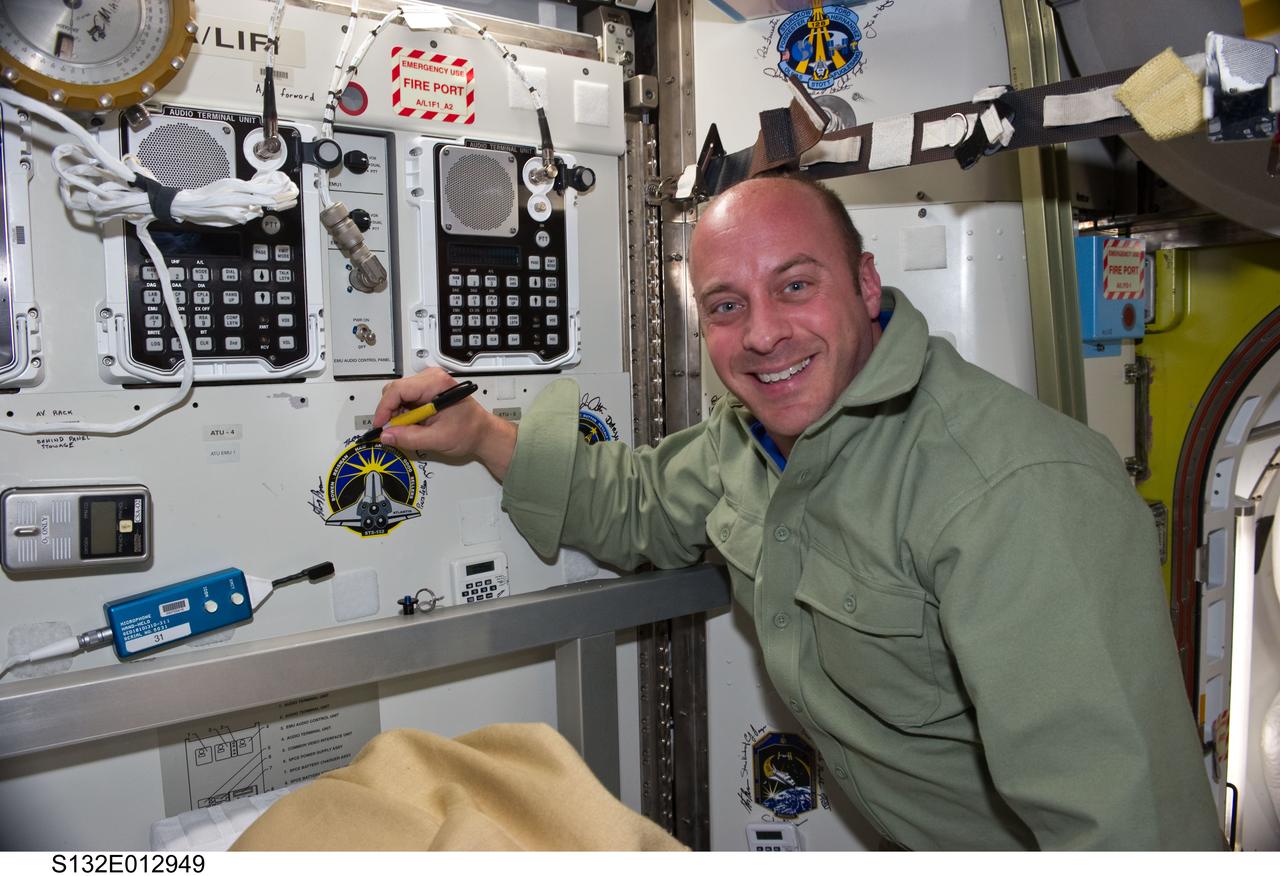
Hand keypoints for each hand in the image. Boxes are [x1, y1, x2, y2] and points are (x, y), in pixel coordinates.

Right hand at [372, 368, 516, 480]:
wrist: (483, 433)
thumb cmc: (469, 431)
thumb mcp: (437, 439)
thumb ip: (409, 438)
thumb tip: (386, 435)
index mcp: (436, 384)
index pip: (398, 389)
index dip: (384, 408)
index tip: (380, 425)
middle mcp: (431, 379)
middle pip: (395, 390)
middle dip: (391, 412)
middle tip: (395, 431)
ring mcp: (428, 384)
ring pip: (398, 395)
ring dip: (398, 414)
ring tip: (411, 429)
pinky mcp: (426, 392)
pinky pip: (405, 400)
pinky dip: (404, 414)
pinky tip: (415, 424)